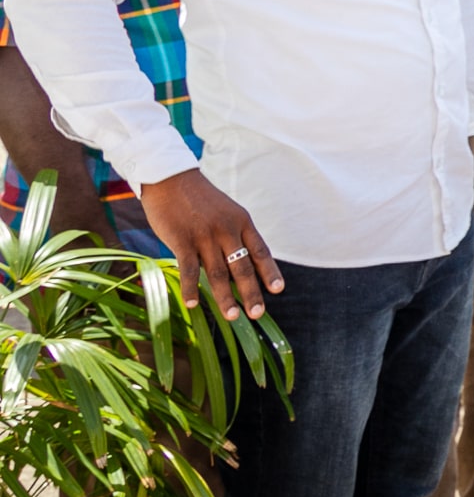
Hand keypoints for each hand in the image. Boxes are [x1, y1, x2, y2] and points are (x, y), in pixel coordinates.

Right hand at [139, 169, 282, 320]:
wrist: (171, 178)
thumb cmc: (199, 200)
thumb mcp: (226, 212)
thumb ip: (234, 235)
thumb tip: (239, 265)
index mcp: (242, 222)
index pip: (261, 251)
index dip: (269, 272)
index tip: (278, 290)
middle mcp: (227, 230)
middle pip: (243, 267)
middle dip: (251, 293)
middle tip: (258, 314)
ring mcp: (205, 235)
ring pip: (218, 273)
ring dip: (224, 298)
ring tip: (232, 317)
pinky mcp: (182, 240)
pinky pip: (189, 269)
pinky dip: (191, 289)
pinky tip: (193, 305)